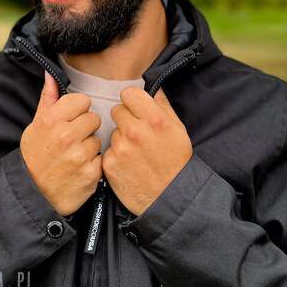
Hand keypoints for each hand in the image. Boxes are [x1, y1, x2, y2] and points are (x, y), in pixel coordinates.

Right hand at [20, 71, 102, 215]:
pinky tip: (80, 168)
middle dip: (86, 128)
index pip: (83, 101)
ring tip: (75, 155)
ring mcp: (79, 155)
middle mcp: (66, 135)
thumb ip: (48, 99)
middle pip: (94, 118)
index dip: (78, 110)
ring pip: (99, 139)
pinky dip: (94, 164)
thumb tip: (50, 75)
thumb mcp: (35, 126)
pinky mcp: (91, 173)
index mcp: (52, 120)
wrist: (33, 193)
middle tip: (73, 139)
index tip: (71, 120)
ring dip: (90, 147)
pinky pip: (102, 158)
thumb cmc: (35, 156)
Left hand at [103, 86, 192, 215]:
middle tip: (137, 132)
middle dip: (126, 118)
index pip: (128, 94)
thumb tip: (154, 89)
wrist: (170, 197)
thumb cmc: (177, 163)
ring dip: (121, 138)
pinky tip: (128, 163)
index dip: (132, 101)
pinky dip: (115, 155)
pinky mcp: (109, 163)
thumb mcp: (178, 130)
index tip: (135, 108)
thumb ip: (164, 106)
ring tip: (136, 152)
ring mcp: (120, 148)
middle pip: (117, 110)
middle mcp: (135, 131)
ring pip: (113, 131)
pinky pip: (108, 150)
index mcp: (154, 119)